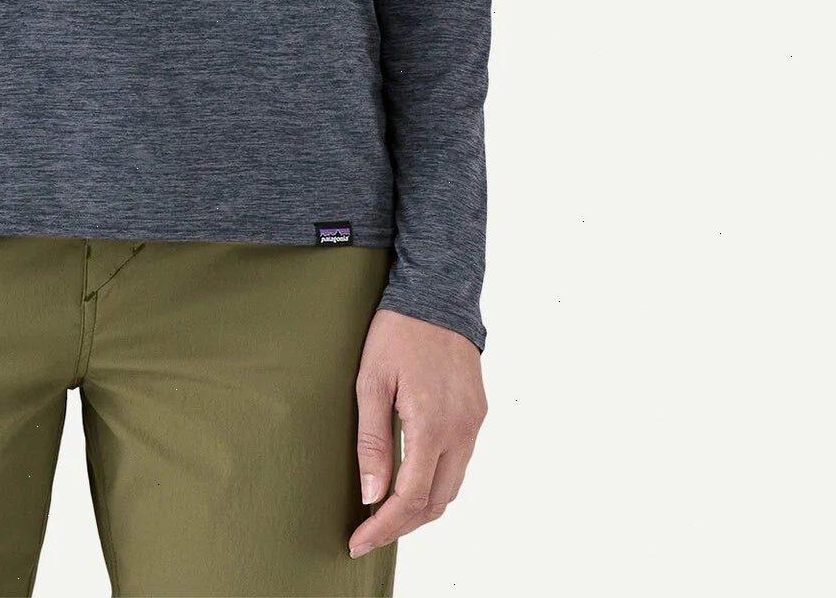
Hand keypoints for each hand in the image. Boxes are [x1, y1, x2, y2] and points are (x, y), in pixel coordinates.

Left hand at [348, 307, 485, 559]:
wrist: (437, 294)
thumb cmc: (398, 332)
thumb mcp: (371, 382)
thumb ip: (372, 442)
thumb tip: (372, 495)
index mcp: (432, 425)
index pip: (409, 498)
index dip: (383, 527)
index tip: (358, 541)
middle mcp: (461, 432)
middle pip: (435, 503)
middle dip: (402, 526)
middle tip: (368, 533)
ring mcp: (473, 424)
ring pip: (451, 488)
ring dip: (420, 508)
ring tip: (386, 514)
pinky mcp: (477, 414)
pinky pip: (460, 464)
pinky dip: (436, 483)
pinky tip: (412, 480)